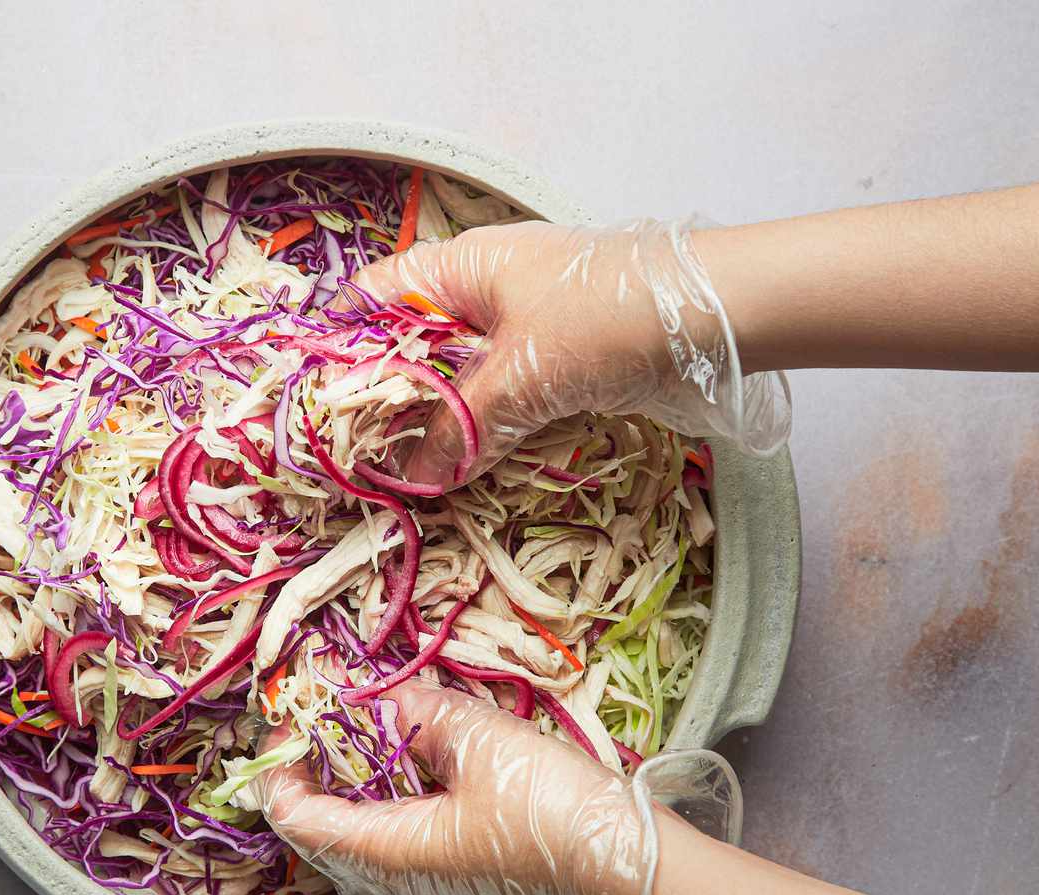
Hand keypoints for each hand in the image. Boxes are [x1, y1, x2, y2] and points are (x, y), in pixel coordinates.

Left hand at [253, 679, 740, 894]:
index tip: (286, 724)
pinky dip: (397, 796)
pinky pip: (406, 839)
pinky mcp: (468, 880)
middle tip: (326, 718)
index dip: (280, 771)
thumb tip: (383, 700)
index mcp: (390, 854)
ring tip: (370, 729)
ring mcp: (436, 887)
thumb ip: (422, 715)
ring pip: (369, 835)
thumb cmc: (555, 814)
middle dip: (318, 771)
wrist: (633, 876)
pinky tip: (421, 759)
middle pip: (328, 830)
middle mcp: (402, 882)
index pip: (299, 820)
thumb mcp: (484, 743)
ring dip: (360, 782)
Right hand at [345, 220, 791, 486]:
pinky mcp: (556, 363)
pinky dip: (479, 432)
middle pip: (411, 346)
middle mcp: (483, 293)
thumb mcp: (523, 375)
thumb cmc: (612, 318)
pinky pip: (499, 400)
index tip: (314, 406)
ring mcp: (521, 328)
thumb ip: (460, 429)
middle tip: (354, 459)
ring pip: (455, 380)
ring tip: (399, 477)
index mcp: (460, 269)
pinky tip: (462, 470)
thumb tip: (411, 481)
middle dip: (383, 400)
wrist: (723, 317)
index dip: (339, 347)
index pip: (373, 298)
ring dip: (433, 425)